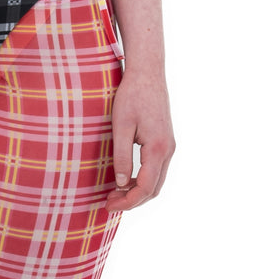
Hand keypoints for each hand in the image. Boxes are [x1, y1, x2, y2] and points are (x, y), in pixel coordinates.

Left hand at [107, 68, 174, 210]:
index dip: (127, 201)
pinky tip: (124, 180)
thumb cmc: (131, 96)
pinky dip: (142, 181)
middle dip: (132, 201)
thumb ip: (121, 156)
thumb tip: (120, 184)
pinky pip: (157, 171)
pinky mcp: (166, 142)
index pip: (145, 187)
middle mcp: (168, 150)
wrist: (148, 73)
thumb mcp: (120, 126)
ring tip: (114, 193)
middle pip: (153, 189)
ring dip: (137, 192)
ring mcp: (169, 146)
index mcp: (157, 148)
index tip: (108, 205)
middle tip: (109, 203)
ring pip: (156, 182)